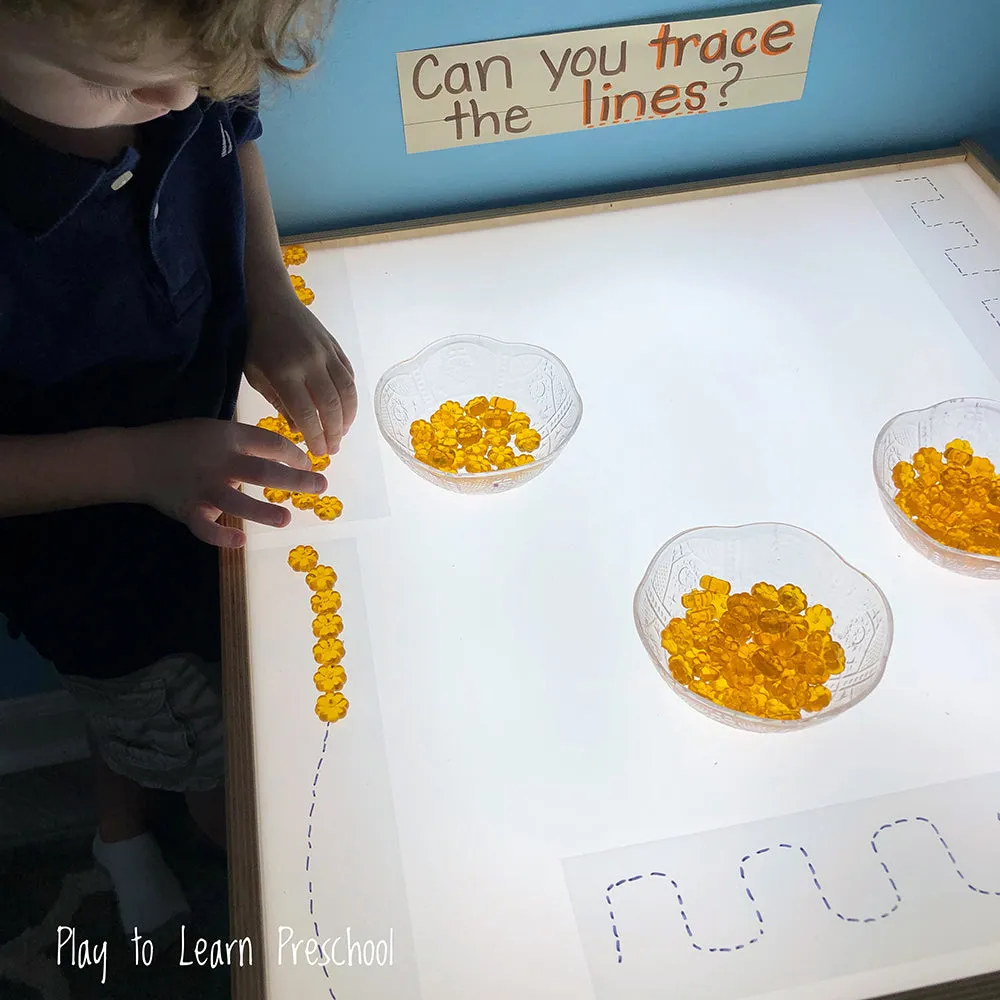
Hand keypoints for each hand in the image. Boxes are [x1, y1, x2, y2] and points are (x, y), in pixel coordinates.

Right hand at [128, 418, 326, 547]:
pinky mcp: (189, 510)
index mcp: (228, 437)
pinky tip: (240, 540)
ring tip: (286, 519)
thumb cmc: (182, 442)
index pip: (270, 444)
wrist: (136, 458)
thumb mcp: (215, 429)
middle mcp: (219, 462)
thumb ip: (246, 441)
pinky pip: (205, 526)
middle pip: (262, 471)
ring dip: (263, 511)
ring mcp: (204, 488)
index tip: (310, 464)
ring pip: (237, 500)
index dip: (294, 454)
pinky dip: (220, 535)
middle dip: (295, 480)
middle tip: (321, 486)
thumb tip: (286, 453)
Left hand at [243, 290, 357, 457]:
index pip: (306, 412)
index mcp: (285, 372)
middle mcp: (311, 363)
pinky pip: (349, 376)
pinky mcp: (336, 347)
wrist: (271, 302)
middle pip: (331, 405)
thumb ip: (278, 403)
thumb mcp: (256, 375)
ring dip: (348, 417)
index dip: (315, 436)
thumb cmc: (256, 341)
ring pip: (347, 391)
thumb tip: (299, 429)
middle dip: (335, 432)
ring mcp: (327, 353)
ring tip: (343, 432)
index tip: (319, 453)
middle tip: (333, 449)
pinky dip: (351, 396)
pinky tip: (346, 409)